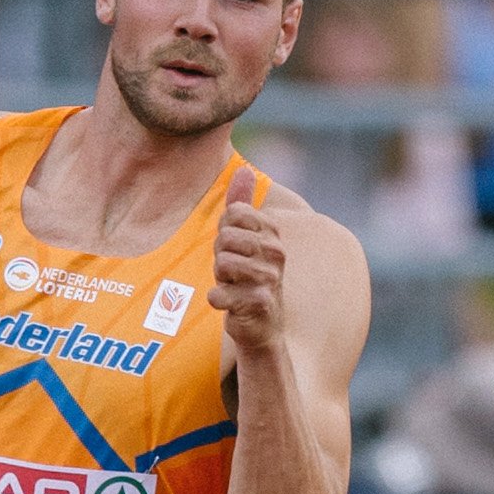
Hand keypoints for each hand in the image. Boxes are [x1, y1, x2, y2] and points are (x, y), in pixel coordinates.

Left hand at [210, 191, 286, 355]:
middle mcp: (276, 252)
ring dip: (220, 279)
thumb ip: (241, 204)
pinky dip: (217, 300)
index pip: (233, 215)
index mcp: (272, 232)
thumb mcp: (244, 238)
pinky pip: (218, 294)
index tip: (234, 249)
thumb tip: (243, 168)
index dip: (224, 233)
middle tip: (232, 272)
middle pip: (225, 238)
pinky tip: (232, 304)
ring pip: (222, 264)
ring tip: (234, 286)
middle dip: (220, 257)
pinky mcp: (259, 304)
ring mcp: (270, 278)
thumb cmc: (249, 277)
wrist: (262, 325)